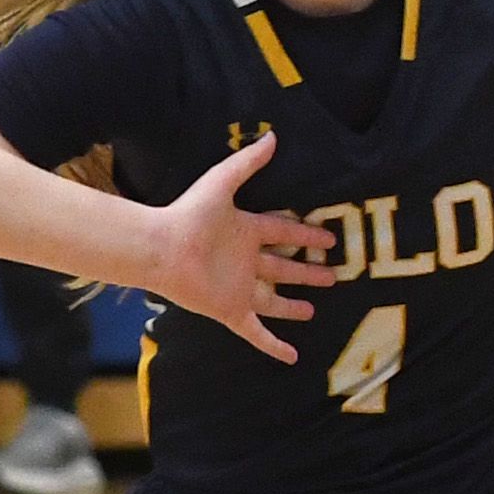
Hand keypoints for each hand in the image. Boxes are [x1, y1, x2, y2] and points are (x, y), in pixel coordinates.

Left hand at [145, 134, 338, 364]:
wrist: (161, 248)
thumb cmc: (188, 215)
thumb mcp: (222, 183)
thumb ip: (247, 163)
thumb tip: (273, 137)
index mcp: (246, 231)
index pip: (283, 233)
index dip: (306, 236)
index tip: (330, 238)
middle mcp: (245, 262)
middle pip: (283, 269)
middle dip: (306, 273)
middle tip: (333, 276)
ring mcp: (239, 288)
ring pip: (273, 301)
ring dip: (292, 306)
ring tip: (313, 310)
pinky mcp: (230, 310)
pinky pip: (256, 332)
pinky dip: (273, 345)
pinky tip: (291, 356)